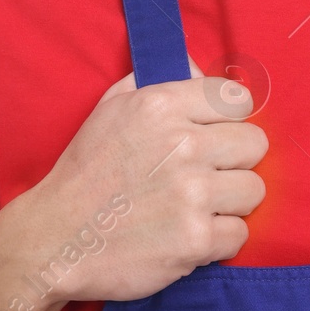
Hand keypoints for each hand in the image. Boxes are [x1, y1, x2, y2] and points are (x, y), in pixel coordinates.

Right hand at [16, 54, 267, 301]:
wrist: (54, 239)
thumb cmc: (87, 172)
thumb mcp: (112, 108)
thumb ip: (160, 81)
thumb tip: (202, 70)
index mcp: (161, 105)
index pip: (237, 99)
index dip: (229, 120)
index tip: (213, 136)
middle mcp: (182, 144)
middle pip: (255, 144)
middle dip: (234, 161)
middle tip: (207, 175)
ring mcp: (191, 193)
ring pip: (254, 189)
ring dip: (230, 202)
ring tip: (198, 207)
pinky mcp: (195, 239)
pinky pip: (240, 234)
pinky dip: (219, 240)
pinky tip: (191, 236)